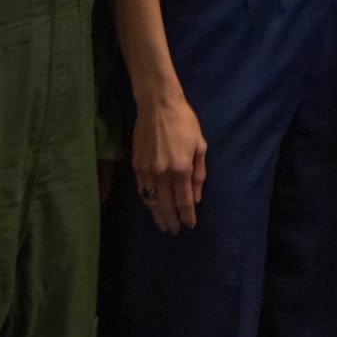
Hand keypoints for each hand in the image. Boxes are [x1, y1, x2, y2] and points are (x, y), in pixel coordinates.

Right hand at [132, 90, 206, 232]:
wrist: (158, 105)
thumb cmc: (184, 122)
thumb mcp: (200, 145)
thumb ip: (199, 173)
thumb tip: (196, 196)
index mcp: (181, 169)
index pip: (184, 201)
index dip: (187, 215)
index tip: (189, 225)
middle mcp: (162, 173)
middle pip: (166, 205)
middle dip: (171, 220)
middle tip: (174, 231)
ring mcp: (147, 170)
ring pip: (151, 200)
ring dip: (157, 215)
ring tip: (162, 225)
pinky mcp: (136, 165)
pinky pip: (142, 189)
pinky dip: (147, 200)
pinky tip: (151, 205)